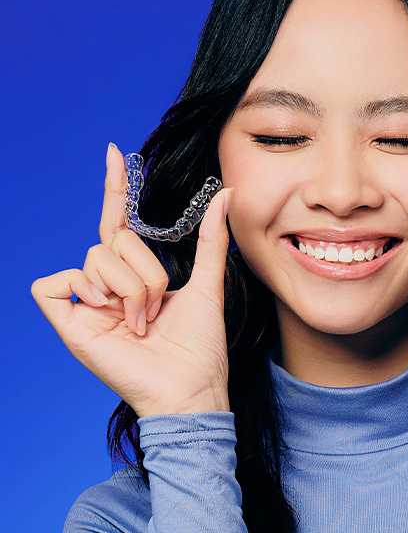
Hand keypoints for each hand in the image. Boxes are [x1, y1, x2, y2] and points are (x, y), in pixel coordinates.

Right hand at [31, 144, 232, 415]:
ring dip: (130, 288)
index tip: (116, 152)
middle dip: (146, 271)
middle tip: (157, 308)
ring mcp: (88, 304)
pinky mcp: (69, 324)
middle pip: (113, 240)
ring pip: (95, 258)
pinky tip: (108, 314)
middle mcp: (108, 285)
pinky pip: (51, 284)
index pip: (119, 221)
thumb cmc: (199, 344)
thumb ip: (211, 237)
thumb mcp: (207, 282)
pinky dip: (87, 291)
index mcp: (135, 274)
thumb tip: (225, 193)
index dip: (116, 187)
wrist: (191, 386)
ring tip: (142, 321)